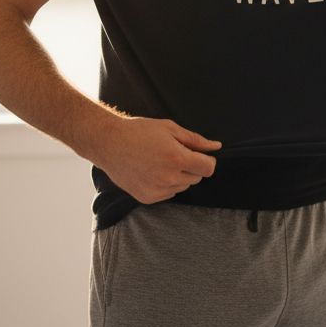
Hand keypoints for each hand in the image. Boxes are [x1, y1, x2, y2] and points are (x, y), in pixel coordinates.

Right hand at [91, 116, 220, 203]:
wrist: (108, 143)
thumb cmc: (139, 132)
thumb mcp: (170, 128)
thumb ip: (196, 140)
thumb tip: (216, 147)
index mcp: (177, 158)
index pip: (208, 169)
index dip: (207, 160)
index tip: (199, 154)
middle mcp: (169, 178)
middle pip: (196, 178)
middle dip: (191, 166)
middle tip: (174, 153)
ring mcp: (157, 190)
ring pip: (183, 186)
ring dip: (179, 176)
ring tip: (160, 161)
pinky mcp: (148, 198)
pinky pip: (168, 193)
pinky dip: (166, 184)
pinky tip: (152, 171)